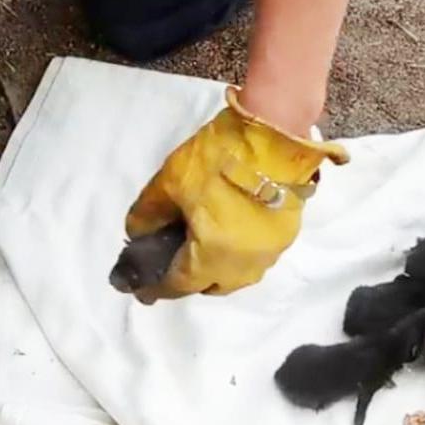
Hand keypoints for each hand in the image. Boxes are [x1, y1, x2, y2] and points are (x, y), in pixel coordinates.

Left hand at [125, 86, 348, 302]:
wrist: (274, 135)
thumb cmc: (218, 160)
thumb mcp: (170, 182)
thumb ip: (148, 214)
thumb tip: (138, 232)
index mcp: (213, 259)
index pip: (177, 285)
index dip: (156, 288)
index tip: (141, 289)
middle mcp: (243, 267)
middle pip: (210, 285)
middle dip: (189, 279)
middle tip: (172, 257)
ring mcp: (269, 253)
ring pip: (235, 274)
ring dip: (215, 267)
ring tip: (200, 244)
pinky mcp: (286, 235)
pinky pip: (253, 256)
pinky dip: (236, 251)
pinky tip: (227, 230)